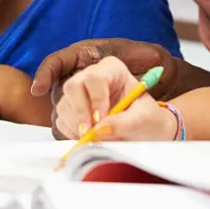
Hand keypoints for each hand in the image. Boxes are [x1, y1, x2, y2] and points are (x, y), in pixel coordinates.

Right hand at [54, 56, 176, 141]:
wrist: (145, 132)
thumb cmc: (148, 120)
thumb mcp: (144, 120)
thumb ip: (124, 123)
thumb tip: (99, 129)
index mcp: (113, 69)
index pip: (95, 77)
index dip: (95, 99)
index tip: (101, 120)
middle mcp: (91, 77)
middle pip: (72, 86)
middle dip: (79, 112)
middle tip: (89, 133)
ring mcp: (79, 94)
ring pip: (64, 105)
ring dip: (76, 126)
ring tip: (96, 138)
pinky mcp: (71, 111)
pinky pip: (61, 121)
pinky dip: (72, 133)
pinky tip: (89, 138)